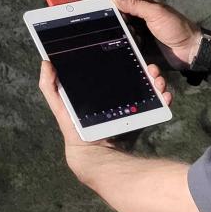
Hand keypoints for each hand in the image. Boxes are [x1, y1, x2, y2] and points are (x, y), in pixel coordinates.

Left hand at [38, 59, 173, 176]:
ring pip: (149, 90)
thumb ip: (50, 87)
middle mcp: (118, 99)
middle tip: (150, 69)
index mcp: (99, 93)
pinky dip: (163, 99)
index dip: (125, 60)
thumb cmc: (76, 132)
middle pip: (135, 78)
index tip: (131, 53)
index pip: (115, 71)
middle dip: (145, 72)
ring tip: (158, 80)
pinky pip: (156, 106)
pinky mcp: (140, 120)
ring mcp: (131, 110)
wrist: (94, 158)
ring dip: (156, 82)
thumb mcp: (60, 107)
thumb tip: (45, 63)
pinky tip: (165, 96)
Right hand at [111, 0, 200, 69]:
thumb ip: (135, 5)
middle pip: (120, 22)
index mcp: (144, 6)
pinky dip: (130, 52)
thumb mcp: (155, 13)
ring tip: (130, 44)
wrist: (190, 50)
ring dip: (124, 41)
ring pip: (124, 37)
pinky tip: (131, 54)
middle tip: (119, 32)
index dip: (113, 7)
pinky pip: (131, 51)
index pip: (123, 3)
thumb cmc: (175, 27)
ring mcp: (141, 36)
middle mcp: (141, 20)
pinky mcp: (143, 50)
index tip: (104, 14)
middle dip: (117, 27)